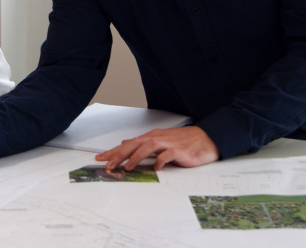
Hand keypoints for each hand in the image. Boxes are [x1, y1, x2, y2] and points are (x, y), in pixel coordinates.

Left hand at [95, 126, 219, 170]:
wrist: (205, 139)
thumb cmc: (181, 142)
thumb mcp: (159, 141)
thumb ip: (143, 143)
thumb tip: (126, 143)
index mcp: (150, 137)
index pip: (128, 144)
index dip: (113, 151)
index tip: (100, 158)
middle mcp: (156, 138)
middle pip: (134, 144)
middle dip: (119, 154)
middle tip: (107, 164)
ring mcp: (167, 143)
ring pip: (147, 147)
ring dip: (136, 157)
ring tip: (127, 167)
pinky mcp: (178, 150)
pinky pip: (167, 155)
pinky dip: (160, 161)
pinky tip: (156, 168)